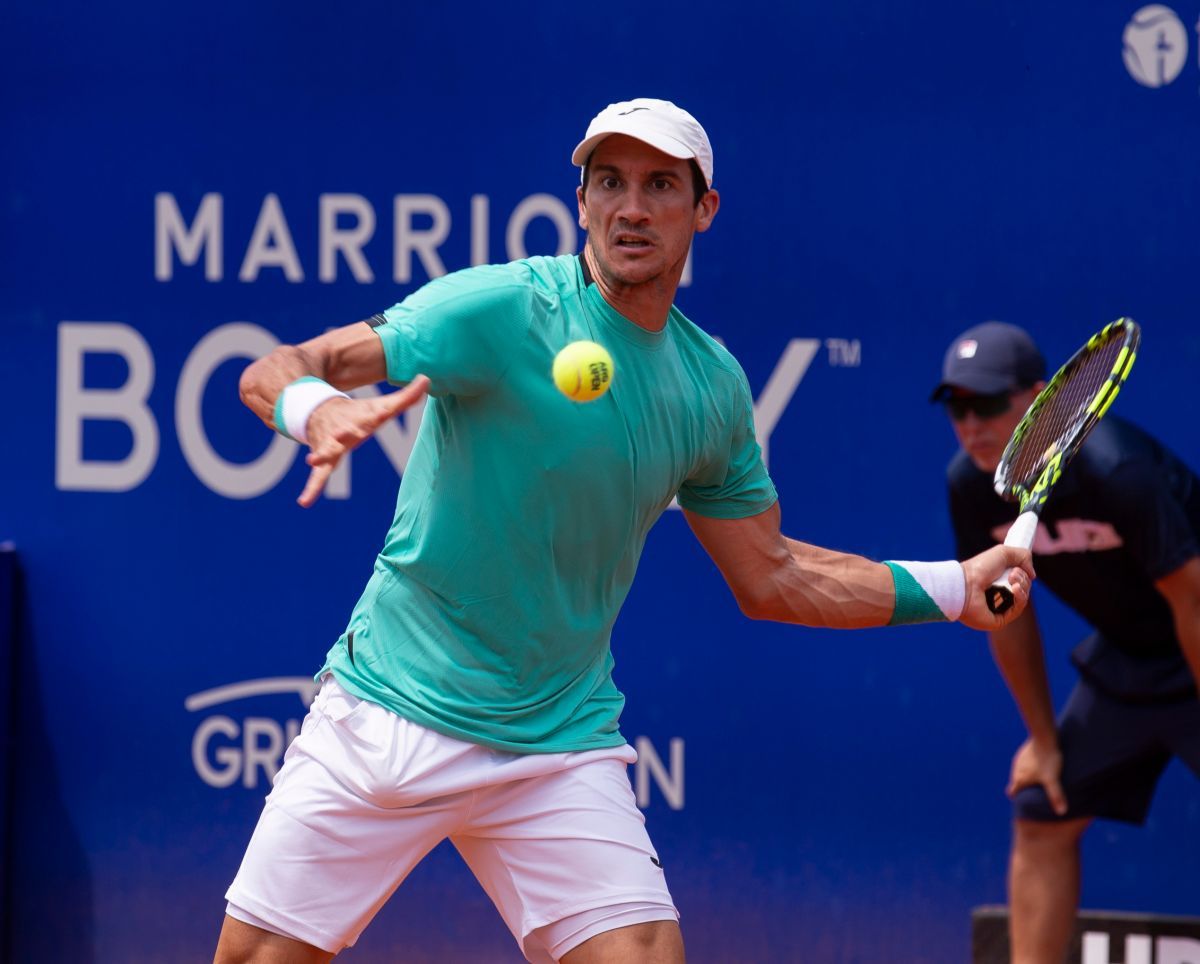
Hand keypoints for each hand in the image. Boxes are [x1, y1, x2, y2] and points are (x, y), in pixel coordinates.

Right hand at [297, 375, 430, 506]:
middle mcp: (346, 431)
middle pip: (346, 433)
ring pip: (326, 450)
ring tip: (312, 460)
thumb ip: (407, 397)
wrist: (321, 410)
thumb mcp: (383, 405)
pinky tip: (304, 502)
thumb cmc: (359, 412)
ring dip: (321, 455)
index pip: (374, 416)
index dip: (378, 414)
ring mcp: (332, 444)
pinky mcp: (324, 457)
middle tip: (339, 436)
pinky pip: (318, 475)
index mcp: (363, 419)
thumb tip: (427, 379)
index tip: (383, 413)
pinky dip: (312, 488)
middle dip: (343, 434)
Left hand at [959, 544, 1034, 629]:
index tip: (1017, 567)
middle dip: (1023, 579)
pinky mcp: (999, 620)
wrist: (965, 584)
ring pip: (1022, 599)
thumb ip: (1023, 556)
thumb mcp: (1003, 553)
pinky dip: (1020, 597)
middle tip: (1012, 573)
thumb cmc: (980, 568)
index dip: (1023, 574)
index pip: (1019, 580)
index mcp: (997, 581)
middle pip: (1023, 589)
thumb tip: (1033, 575)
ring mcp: (998, 609)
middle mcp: (998, 595)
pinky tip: (1015, 589)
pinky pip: (1017, 609)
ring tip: (1012, 578)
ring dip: (1022, 586)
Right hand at [1006, 736, 1067, 815]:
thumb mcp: (1052, 779)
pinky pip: (1025, 763)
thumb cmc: (1047, 759)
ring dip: (1028, 777)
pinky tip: (1042, 765)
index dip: (1017, 798)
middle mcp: (1016, 770)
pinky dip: (1031, 767)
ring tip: (1041, 779)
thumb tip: (1062, 812)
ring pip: (1020, 773)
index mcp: (1019, 779)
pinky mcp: (1024, 752)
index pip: (1012, 792)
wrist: (1044, 737)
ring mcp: (1019, 760)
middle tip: (1037, 792)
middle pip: (1016, 783)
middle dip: (1024, 788)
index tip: (1025, 801)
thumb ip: (1056, 796)